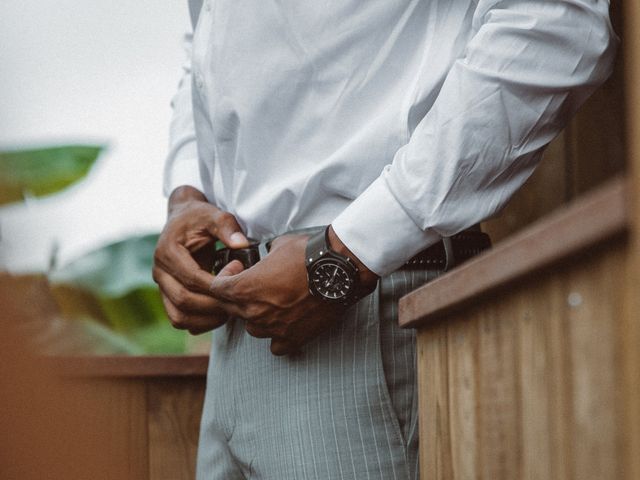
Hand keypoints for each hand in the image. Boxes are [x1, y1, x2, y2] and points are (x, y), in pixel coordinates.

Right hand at [152, 186, 248, 333]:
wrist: (184, 219)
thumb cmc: (200, 217)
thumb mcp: (215, 215)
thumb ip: (227, 226)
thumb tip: (241, 244)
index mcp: (168, 252)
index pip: (191, 278)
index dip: (216, 284)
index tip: (238, 279)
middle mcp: (160, 272)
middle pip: (183, 300)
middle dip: (214, 305)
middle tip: (238, 301)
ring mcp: (162, 287)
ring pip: (179, 316)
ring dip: (206, 320)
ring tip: (230, 312)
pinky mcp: (168, 296)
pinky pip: (180, 319)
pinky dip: (200, 323)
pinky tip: (220, 314)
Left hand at [207, 229, 378, 354]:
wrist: (339, 270)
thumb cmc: (308, 253)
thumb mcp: (277, 245)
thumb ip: (262, 257)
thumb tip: (262, 256)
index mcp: (245, 288)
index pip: (217, 289)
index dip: (225, 276)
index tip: (239, 269)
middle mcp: (254, 312)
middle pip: (232, 309)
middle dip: (239, 295)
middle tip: (257, 283)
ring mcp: (273, 328)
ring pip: (253, 328)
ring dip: (258, 316)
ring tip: (274, 302)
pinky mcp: (293, 338)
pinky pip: (276, 345)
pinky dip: (278, 336)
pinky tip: (286, 323)